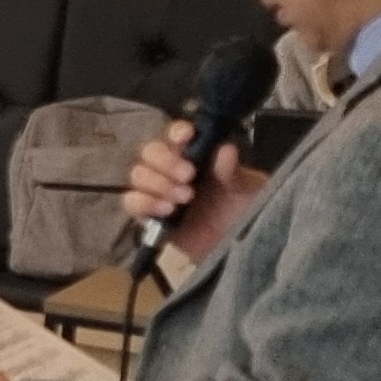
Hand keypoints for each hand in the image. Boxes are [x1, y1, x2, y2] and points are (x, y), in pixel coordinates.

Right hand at [126, 122, 262, 264]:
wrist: (235, 248)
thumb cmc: (244, 212)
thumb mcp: (248, 190)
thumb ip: (234, 172)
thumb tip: (226, 149)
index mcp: (196, 156)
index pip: (176, 134)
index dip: (177, 132)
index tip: (186, 138)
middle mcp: (172, 170)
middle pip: (150, 152)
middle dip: (166, 161)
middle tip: (189, 176)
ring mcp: (157, 193)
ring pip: (138, 174)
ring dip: (158, 183)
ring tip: (185, 199)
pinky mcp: (148, 217)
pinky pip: (131, 202)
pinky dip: (145, 203)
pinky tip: (167, 210)